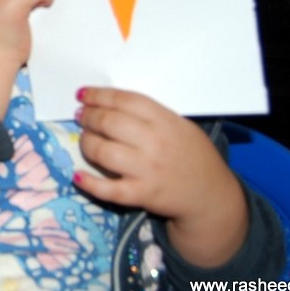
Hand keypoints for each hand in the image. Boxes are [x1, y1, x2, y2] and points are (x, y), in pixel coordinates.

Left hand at [74, 87, 248, 266]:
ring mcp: (148, 169)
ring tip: (85, 140)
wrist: (211, 196)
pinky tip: (78, 176)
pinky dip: (90, 183)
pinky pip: (109, 189)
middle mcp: (155, 142)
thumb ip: (149, 115)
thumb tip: (109, 105)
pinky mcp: (142, 194)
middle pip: (109, 123)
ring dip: (86, 144)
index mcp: (164, 121)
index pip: (124, 100)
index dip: (98, 95)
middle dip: (88, 117)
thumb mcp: (179, 126)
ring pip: (103, 151)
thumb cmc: (192, 156)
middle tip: (81, 117)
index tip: (82, 94)